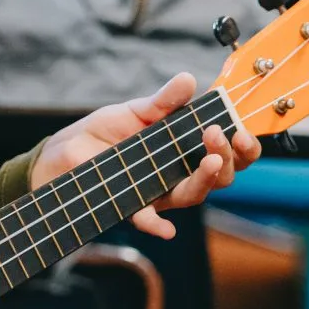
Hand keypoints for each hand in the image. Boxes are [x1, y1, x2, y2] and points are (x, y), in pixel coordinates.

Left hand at [30, 72, 260, 239]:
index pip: (228, 153)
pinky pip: (147, 219)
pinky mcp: (130, 205)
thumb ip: (163, 101)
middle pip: (219, 177)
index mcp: (186, 150)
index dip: (244, 147)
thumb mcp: (135, 110)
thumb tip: (188, 80)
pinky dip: (156, 225)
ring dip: (205, 180)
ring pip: (192, 195)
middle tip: (217, 136)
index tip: (242, 130)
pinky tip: (165, 228)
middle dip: (227, 158)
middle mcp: (178, 175)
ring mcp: (158, 192)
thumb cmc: (105, 132)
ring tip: (210, 160)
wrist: (64, 152)